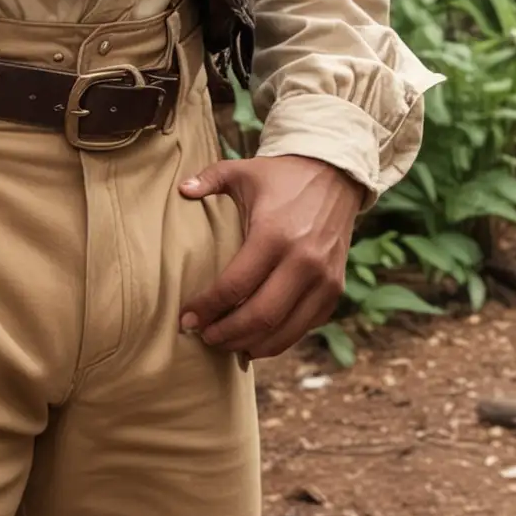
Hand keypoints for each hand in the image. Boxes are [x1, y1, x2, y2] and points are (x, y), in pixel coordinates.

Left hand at [177, 154, 361, 358]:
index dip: (207, 307)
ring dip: (251, 344)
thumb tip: (180, 190)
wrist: (335, 176)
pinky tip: (255, 341)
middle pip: (259, 316)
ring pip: (285, 330)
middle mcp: (303, 261)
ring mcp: (323, 279)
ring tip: (225, 344)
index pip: (235, 285)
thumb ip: (208, 179)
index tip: (186, 318)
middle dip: (226, 333)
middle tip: (203, 337)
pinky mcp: (336, 289)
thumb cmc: (281, 176)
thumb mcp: (243, 170)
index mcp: (274, 234)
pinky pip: (305, 327)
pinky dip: (279, 340)